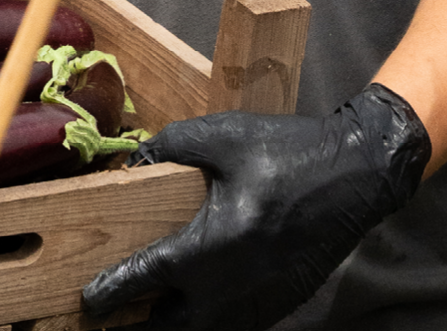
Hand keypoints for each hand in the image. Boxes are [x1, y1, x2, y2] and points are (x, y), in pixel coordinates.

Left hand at [82, 83, 428, 330]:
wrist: (358, 175)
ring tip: (146, 314)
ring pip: (206, 329)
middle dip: (139, 323)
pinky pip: (237, 323)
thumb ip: (168, 148)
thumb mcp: (221, 136)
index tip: (88, 300)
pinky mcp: (284, 301)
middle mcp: (235, 282)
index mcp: (214, 243)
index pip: (148, 277)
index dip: (113, 291)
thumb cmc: (289, 152)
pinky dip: (210, 320)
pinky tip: (194, 306)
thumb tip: (129, 164)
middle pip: (173, 323)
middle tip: (111, 315)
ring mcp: (263, 297)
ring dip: (174, 324)